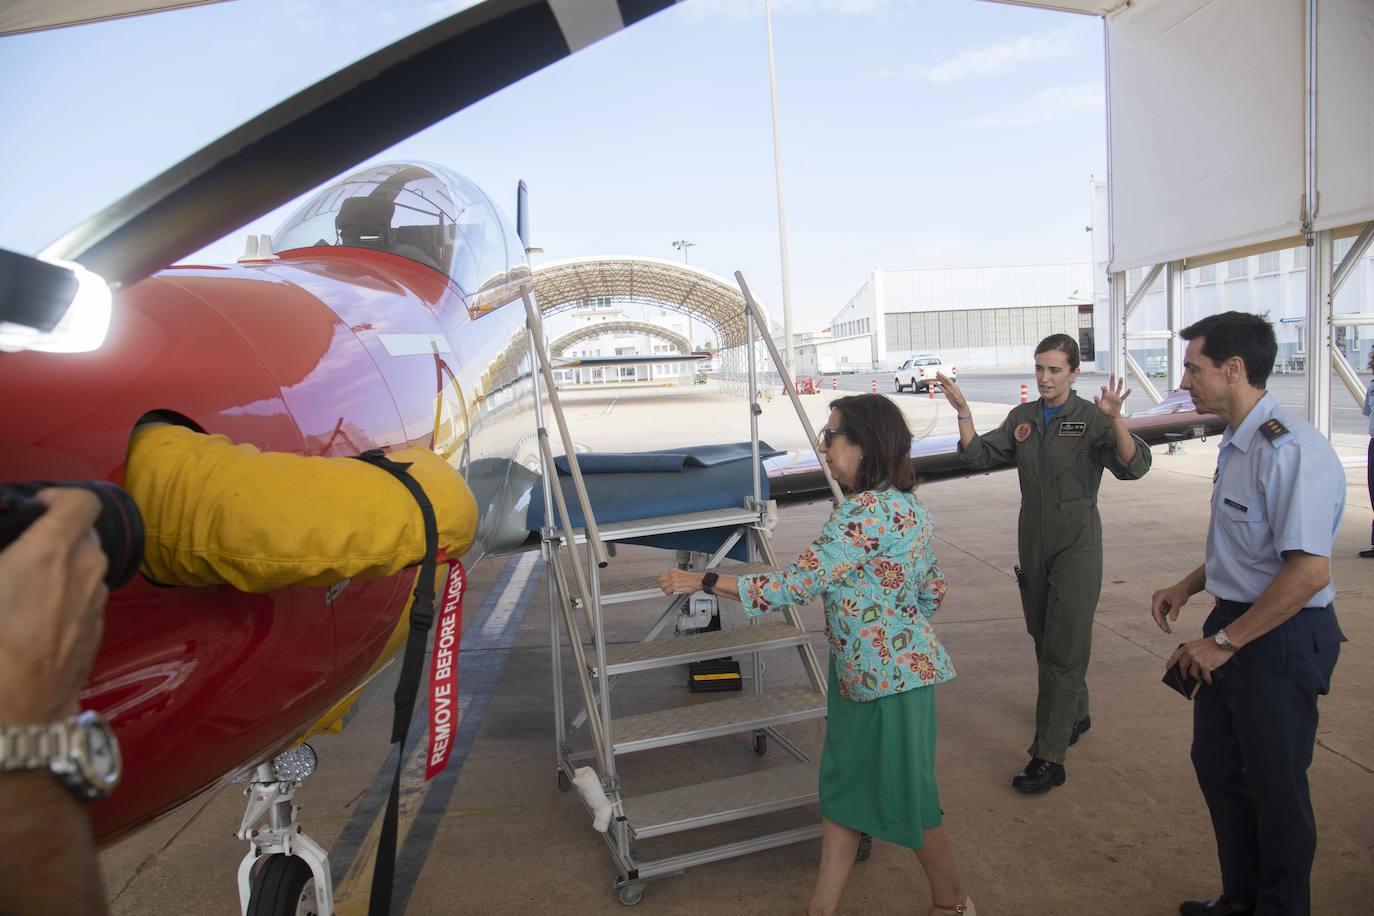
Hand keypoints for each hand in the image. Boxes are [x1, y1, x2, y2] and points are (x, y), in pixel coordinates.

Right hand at [0, 489, 108, 722]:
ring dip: (65, 567)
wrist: (12, 722)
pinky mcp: (96, 635)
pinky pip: (87, 600)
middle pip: (86, 535)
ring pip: (89, 569)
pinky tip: (34, 617)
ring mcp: (95, 606)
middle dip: (59, 534)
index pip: (82, 501)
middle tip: (23, 547)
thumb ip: (2, 557)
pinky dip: (68, 597)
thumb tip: (10, 562)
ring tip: (24, 584)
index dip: (59, 496)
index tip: (37, 505)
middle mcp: (84, 574)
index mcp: (51, 553)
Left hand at [657, 569, 703, 594]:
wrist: (697, 580)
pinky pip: (667, 590)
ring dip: (664, 590)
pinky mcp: (674, 586)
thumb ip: (673, 576)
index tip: (661, 582)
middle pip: (660, 580)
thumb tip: (669, 579)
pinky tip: (670, 593)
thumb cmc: (692, 578)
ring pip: (662, 586)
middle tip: (663, 588)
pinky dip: (667, 593)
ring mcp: (672, 580)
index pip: (661, 575)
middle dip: (661, 585)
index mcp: (672, 571)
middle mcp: (671, 574)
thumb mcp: (680, 573)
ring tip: (668, 591)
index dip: (660, 580)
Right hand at [935, 374, 967, 412]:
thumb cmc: (960, 401)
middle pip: (945, 381)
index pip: (948, 380)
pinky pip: (942, 389)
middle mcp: (951, 387)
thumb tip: (948, 387)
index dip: (943, 376)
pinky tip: (937, 384)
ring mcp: (949, 390)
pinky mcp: (947, 394)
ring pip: (943, 384)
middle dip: (941, 377)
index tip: (939, 373)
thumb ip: (952, 392)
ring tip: (936, 377)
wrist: (961, 406)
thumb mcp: (956, 396)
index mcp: (954, 387)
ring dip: (940, 381)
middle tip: (936, 373)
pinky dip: (939, 386)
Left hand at [1093, 373, 1131, 419]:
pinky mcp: (1120, 400)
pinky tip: (1129, 389)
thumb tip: (1094, 396)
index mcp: (1105, 395)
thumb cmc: (1104, 410)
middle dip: (1112, 379)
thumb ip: (1097, 401)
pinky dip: (1127, 393)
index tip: (1103, 388)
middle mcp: (1111, 394)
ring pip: (1119, 388)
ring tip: (1121, 378)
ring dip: (1120, 383)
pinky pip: (1124, 395)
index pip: (1105, 389)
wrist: (1111, 415)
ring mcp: (1116, 396)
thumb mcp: (1099, 406)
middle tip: (1112, 373)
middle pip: (1112, 385)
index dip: (1104, 388)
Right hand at [1150, 581, 1190, 632]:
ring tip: (1168, 631)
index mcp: (1158, 596)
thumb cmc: (1180, 593)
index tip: (1161, 624)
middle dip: (1160, 622)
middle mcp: (1156, 600)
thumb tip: (1173, 620)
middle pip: (1156, 613)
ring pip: (1159, 616)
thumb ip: (1175, 610)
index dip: (1157, 617)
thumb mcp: (1178, 601)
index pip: (1155, 608)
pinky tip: (1168, 628)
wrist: (1184, 589)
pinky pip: (1162, 616)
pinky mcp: (1162, 607)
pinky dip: (1165, 621)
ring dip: (1163, 623)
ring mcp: (1159, 604)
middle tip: (1166, 630)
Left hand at [1167, 637, 1232, 685]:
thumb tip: (1187, 664)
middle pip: (1183, 667)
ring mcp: (1197, 660)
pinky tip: (1208, 681)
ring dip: (1197, 678)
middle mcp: (1190, 654)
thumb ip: (1190, 652)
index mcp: (1187, 647)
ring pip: (1193, 673)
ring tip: (1200, 680)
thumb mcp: (1196, 644)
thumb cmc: (1211, 643)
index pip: (1175, 656)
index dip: (1171, 663)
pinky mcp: (1205, 666)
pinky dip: (1206, 680)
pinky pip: (1204, 676)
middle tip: (1185, 677)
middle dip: (1183, 674)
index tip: (1168, 668)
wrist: (1223, 642)